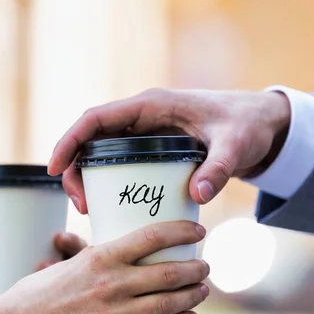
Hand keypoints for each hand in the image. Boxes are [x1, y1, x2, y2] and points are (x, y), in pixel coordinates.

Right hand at [0, 221, 209, 313]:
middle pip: (168, 272)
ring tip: (203, 289)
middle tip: (205, 264)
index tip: (196, 230)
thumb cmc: (41, 292)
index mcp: (100, 257)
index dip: (180, 231)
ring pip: (168, 303)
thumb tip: (127, 247)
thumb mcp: (70, 264)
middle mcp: (111, 284)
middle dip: (195, 268)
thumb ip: (101, 256)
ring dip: (193, 295)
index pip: (151, 237)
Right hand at [48, 88, 290, 211]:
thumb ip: (219, 167)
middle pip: (91, 137)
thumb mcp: (235, 145)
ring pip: (100, 149)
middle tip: (80, 204)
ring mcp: (145, 130)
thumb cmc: (246, 125)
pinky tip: (108, 203)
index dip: (70, 140)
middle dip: (75, 167)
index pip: (96, 118)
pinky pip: (116, 159)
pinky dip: (105, 178)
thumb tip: (197, 195)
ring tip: (88, 207)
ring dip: (86, 175)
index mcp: (151, 105)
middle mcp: (142, 115)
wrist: (260, 124)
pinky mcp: (152, 144)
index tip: (53, 168)